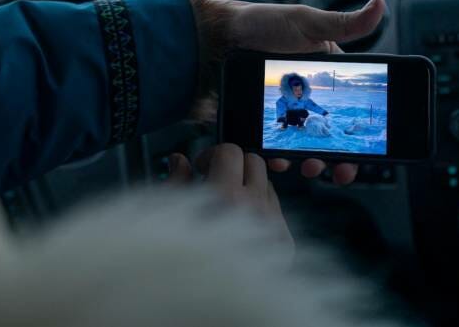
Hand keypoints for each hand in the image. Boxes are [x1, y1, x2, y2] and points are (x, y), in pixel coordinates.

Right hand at [168, 144, 293, 253]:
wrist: (218, 306)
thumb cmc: (186, 263)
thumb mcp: (172, 219)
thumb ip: (177, 184)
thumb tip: (180, 159)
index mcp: (226, 198)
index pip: (231, 151)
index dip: (213, 154)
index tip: (202, 168)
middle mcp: (256, 208)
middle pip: (255, 160)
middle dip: (233, 164)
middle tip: (216, 180)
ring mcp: (275, 225)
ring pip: (268, 183)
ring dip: (249, 186)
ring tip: (228, 206)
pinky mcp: (286, 242)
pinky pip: (277, 209)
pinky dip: (261, 209)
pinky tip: (242, 225)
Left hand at [214, 0, 384, 184]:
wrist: (219, 34)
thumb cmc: (264, 22)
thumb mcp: (307, 22)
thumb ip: (344, 23)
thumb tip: (380, 5)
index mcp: (321, 72)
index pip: (345, 106)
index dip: (351, 132)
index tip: (362, 154)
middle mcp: (302, 91)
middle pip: (323, 131)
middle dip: (334, 155)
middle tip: (335, 169)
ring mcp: (280, 105)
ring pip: (298, 140)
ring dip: (306, 157)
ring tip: (307, 165)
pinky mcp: (259, 114)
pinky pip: (270, 139)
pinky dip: (275, 153)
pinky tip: (276, 158)